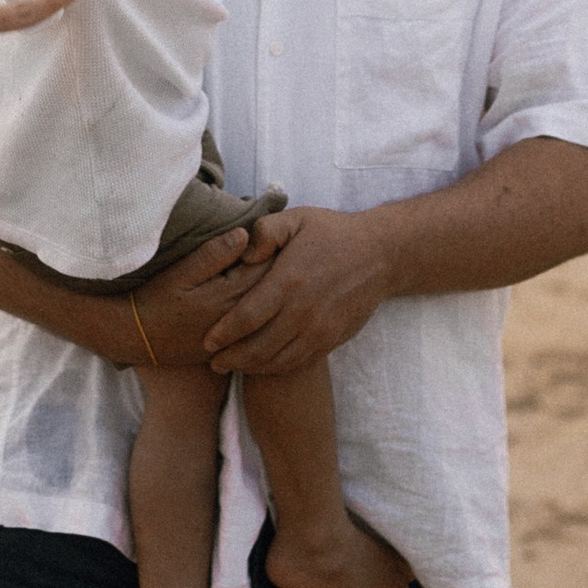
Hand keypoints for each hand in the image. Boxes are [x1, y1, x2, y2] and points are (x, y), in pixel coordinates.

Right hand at [121, 221, 279, 365]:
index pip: (266, 267)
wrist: (137, 340)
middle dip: (282, 267)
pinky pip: (260, 327)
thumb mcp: (179, 273)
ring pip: (270, 310)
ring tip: (283, 271)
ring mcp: (238, 336)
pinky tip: (268, 299)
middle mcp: (239, 319)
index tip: (281, 234)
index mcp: (227, 295)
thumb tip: (244, 234)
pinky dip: (268, 312)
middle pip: (274, 289)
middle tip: (288, 247)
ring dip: (278, 291)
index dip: (277, 247)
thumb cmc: (156, 300)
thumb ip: (212, 255)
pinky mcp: (233, 347)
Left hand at [197, 206, 390, 377]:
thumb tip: (242, 254)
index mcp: (290, 281)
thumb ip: (265, 231)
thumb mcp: (297, 218)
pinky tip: (262, 365)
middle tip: (212, 362)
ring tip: (232, 367)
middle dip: (231, 358)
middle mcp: (304, 311)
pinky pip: (298, 362)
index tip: (207, 341)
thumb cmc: (333, 233)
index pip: (247, 316)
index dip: (224, 333)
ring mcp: (320, 329)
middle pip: (258, 346)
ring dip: (251, 367)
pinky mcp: (332, 339)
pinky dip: (276, 368)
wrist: (380, 255)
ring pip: (278, 360)